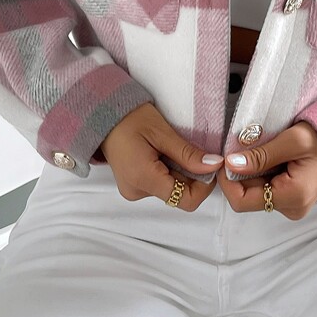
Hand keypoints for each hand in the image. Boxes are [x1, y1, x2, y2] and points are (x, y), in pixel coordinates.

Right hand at [100, 103, 222, 209]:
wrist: (102, 115)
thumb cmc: (129, 118)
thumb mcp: (162, 133)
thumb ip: (188, 154)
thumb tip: (213, 165)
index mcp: (144, 179)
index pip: (185, 200)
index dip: (204, 186)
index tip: (209, 165)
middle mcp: (137, 191)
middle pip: (179, 195)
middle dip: (192, 175)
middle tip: (191, 150)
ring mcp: (134, 190)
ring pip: (171, 190)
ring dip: (181, 172)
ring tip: (172, 148)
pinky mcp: (134, 185)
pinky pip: (161, 184)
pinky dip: (169, 171)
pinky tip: (164, 153)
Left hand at [215, 120, 316, 219]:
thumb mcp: (292, 140)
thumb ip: (261, 155)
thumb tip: (231, 164)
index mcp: (293, 196)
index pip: (242, 201)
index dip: (227, 181)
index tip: (225, 158)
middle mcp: (292, 209)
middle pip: (246, 197)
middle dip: (239, 174)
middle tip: (241, 149)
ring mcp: (291, 207)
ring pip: (253, 193)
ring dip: (249, 173)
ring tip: (260, 151)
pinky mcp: (289, 201)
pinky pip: (263, 191)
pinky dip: (259, 174)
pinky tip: (268, 159)